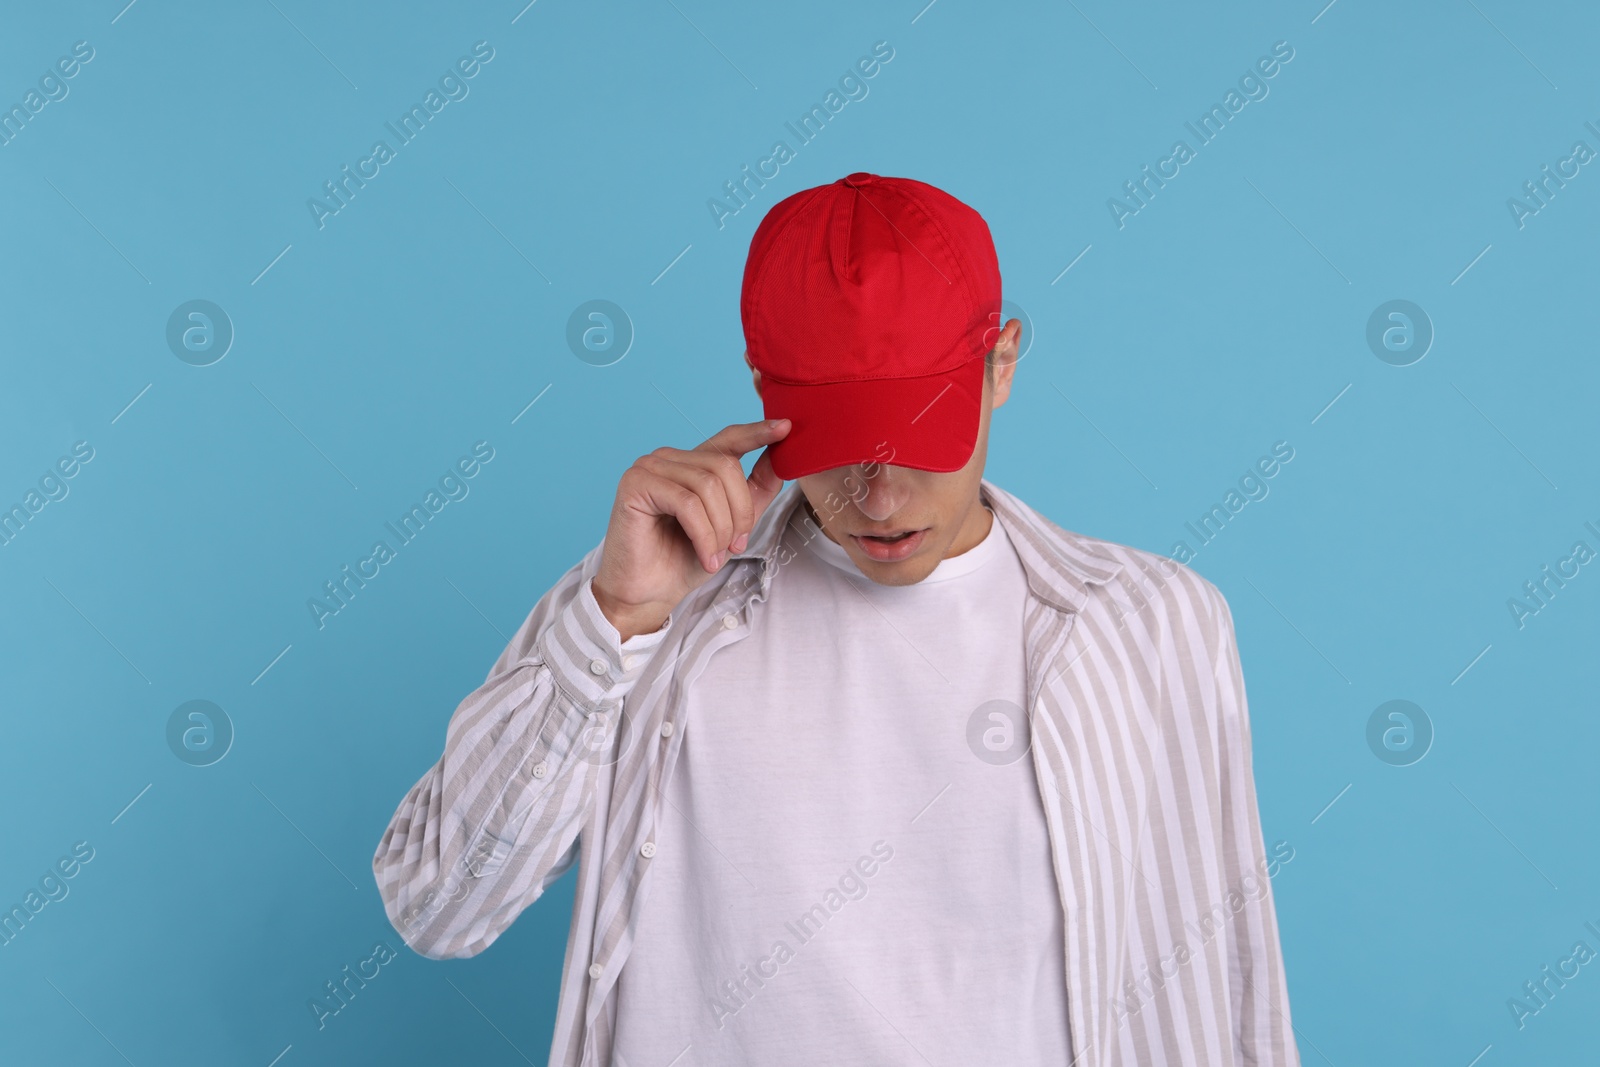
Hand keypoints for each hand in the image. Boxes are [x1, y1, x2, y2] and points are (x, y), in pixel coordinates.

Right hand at [591, 418, 789, 641]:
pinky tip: (705, 555)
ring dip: (721, 528)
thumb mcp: (732, 526)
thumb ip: (754, 493)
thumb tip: (779, 460)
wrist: (647, 594)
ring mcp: (649, 467)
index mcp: (691, 464)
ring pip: (708, 485)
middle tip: (736, 545)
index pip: (728, 439)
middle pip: (725, 465)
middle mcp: (668, 458)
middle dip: (740, 511)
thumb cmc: (683, 560)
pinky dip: (703, 534)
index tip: (786, 428)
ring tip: (716, 555)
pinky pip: (687, 503)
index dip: (757, 433)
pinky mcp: (635, 484)